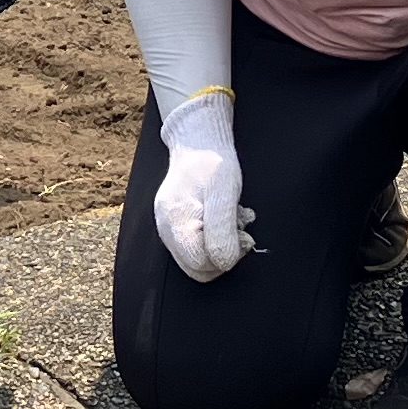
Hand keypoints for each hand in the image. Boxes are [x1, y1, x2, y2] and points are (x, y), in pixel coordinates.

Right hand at [152, 107, 250, 281]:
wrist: (199, 140)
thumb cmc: (212, 162)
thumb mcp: (224, 193)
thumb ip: (221, 231)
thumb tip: (223, 262)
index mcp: (176, 223)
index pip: (200, 265)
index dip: (226, 257)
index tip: (242, 236)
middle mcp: (166, 229)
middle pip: (197, 268)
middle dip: (223, 254)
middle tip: (239, 232)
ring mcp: (168, 227)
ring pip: (197, 258)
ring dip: (220, 245)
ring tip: (231, 221)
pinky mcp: (175, 223)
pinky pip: (194, 245)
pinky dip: (213, 237)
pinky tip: (222, 220)